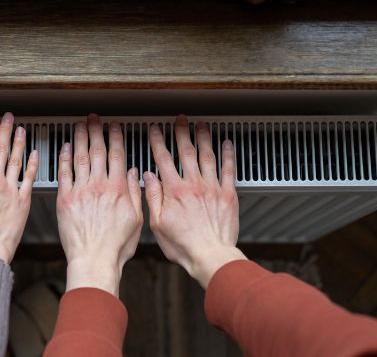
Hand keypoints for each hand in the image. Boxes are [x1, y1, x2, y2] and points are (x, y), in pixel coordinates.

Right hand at [0, 113, 38, 262]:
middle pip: (1, 150)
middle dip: (5, 131)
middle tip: (8, 118)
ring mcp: (11, 190)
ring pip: (16, 160)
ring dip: (19, 142)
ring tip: (21, 129)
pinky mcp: (23, 200)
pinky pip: (29, 178)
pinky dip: (32, 163)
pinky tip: (34, 153)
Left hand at [56, 114, 143, 297]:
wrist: (93, 260)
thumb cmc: (115, 247)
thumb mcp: (136, 220)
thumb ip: (135, 194)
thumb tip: (136, 174)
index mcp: (118, 189)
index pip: (118, 156)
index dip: (116, 138)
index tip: (114, 127)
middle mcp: (99, 186)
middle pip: (97, 151)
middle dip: (96, 131)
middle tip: (93, 118)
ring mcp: (81, 191)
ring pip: (79, 157)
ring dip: (79, 138)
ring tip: (79, 125)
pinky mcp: (65, 199)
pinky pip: (64, 173)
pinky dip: (64, 157)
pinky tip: (64, 147)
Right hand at [144, 115, 246, 287]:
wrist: (211, 256)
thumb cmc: (184, 246)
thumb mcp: (157, 224)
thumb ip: (153, 198)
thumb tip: (148, 178)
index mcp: (175, 191)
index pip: (163, 160)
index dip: (157, 142)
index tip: (154, 131)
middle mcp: (194, 185)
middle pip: (186, 152)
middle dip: (181, 133)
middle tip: (180, 121)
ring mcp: (212, 188)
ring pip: (207, 156)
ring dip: (203, 138)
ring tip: (201, 126)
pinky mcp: (228, 195)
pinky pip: (228, 170)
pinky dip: (227, 155)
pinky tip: (226, 144)